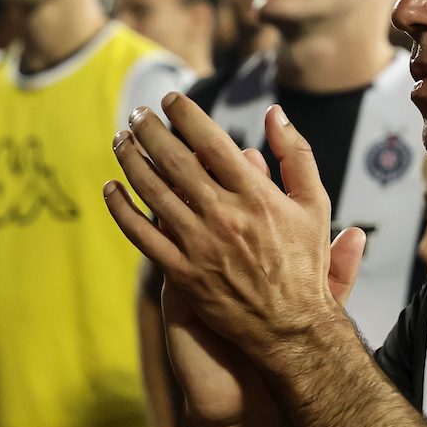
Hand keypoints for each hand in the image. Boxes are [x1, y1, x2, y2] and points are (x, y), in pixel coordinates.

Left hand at [104, 94, 356, 358]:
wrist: (293, 326)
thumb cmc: (306, 262)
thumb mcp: (315, 203)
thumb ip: (296, 155)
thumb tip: (275, 113)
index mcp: (256, 195)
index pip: (211, 141)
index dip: (185, 115)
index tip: (170, 99)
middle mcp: (224, 215)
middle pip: (174, 161)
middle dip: (150, 130)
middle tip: (136, 113)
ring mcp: (200, 245)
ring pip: (153, 192)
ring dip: (131, 161)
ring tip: (120, 140)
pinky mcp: (183, 273)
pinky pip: (142, 236)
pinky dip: (122, 210)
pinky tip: (111, 190)